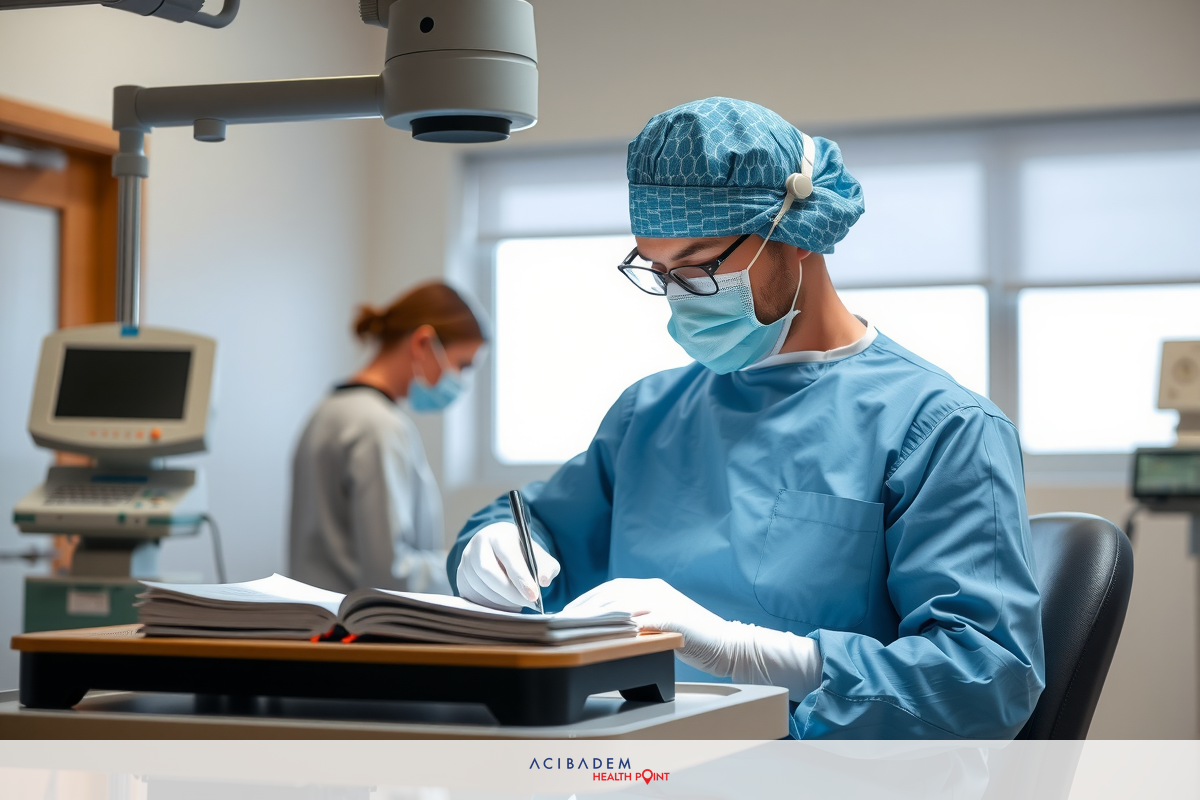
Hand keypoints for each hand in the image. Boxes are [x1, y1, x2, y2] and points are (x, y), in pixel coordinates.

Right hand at [456, 521, 560, 611]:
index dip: (521, 578)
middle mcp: (478, 544)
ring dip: (500, 600)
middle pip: (488, 571)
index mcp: (499, 534)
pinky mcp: (460, 576)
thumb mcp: (539, 556)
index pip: (508, 555)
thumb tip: (544, 581)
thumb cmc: (522, 554)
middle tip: (527, 603)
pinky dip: (489, 605)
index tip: (534, 596)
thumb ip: (546, 566)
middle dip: (509, 592)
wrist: (500, 549)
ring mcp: (465, 560)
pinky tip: (504, 605)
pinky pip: (472, 596)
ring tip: (517, 604)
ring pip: (479, 586)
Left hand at [565, 578, 822, 699]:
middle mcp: (653, 589)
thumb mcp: (658, 622)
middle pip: (609, 593)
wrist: (726, 645)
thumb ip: (635, 618)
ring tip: (575, 628)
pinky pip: (638, 622)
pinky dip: (618, 628)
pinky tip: (602, 636)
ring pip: (619, 603)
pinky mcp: (670, 619)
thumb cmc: (690, 638)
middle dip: (583, 607)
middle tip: (563, 622)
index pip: (609, 589)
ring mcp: (662, 602)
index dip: (585, 600)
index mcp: (650, 587)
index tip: (566, 614)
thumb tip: (601, 626)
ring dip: (594, 615)